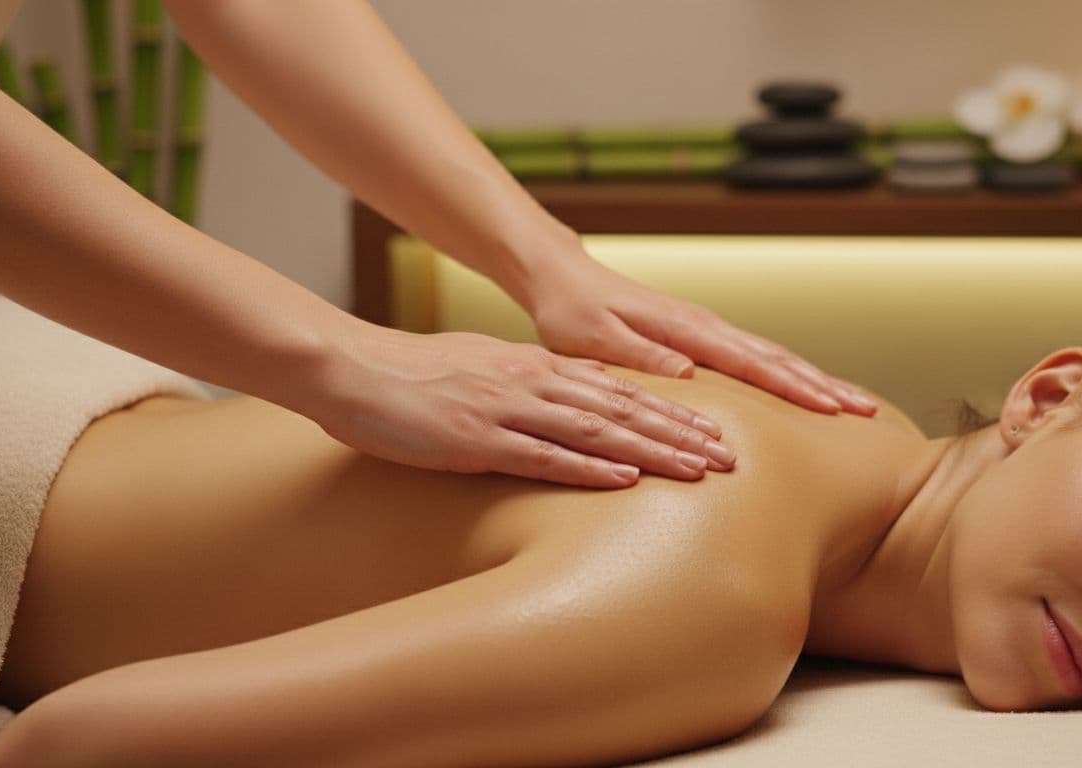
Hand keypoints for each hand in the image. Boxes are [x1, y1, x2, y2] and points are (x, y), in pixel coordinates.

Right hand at [300, 319, 734, 487]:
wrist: (353, 369)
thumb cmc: (415, 374)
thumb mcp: (485, 368)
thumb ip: (532, 383)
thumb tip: (574, 397)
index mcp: (535, 368)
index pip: (618, 390)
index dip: (669, 411)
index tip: (711, 431)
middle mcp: (532, 383)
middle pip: (621, 409)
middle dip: (679, 433)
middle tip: (728, 456)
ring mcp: (507, 409)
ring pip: (596, 430)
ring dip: (651, 450)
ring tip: (696, 469)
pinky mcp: (477, 438)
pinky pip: (543, 455)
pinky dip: (588, 468)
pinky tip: (623, 480)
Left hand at [526, 256, 877, 415]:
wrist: (564, 280)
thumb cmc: (572, 312)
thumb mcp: (594, 340)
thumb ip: (640, 358)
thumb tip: (689, 375)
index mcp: (685, 329)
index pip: (751, 362)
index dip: (794, 386)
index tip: (832, 407)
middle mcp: (705, 327)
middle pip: (778, 358)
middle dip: (824, 384)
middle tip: (868, 412)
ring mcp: (707, 332)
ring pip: (773, 358)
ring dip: (814, 381)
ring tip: (854, 406)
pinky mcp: (703, 341)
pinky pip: (755, 361)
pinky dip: (788, 377)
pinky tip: (806, 395)